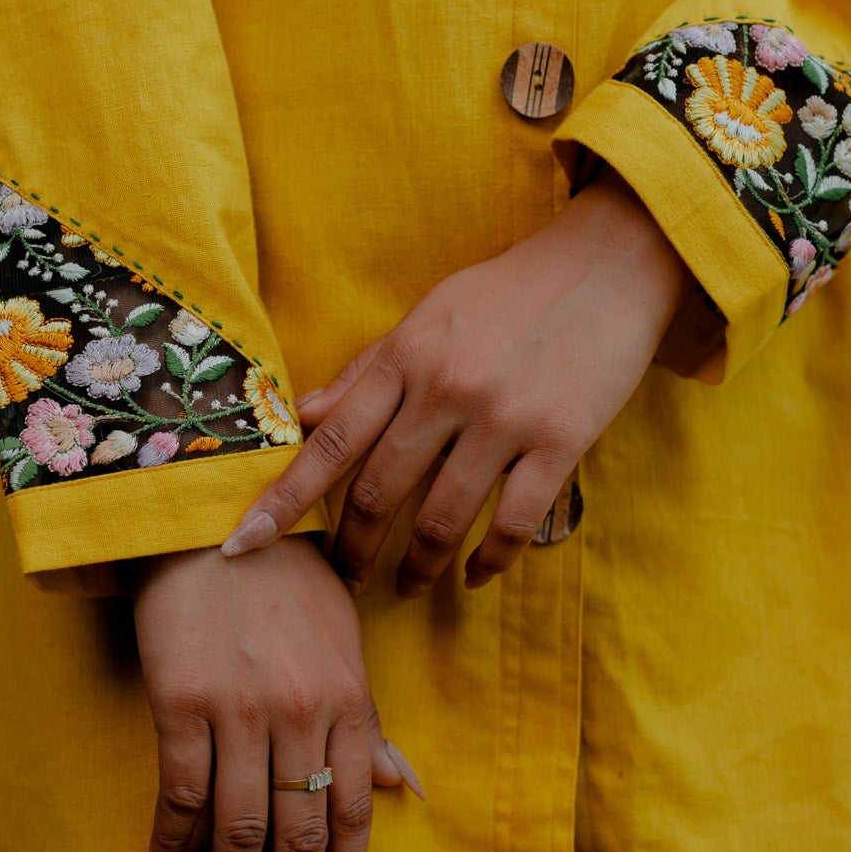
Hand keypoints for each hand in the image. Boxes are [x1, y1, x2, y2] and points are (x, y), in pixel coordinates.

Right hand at [132, 537, 422, 851]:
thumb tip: (406, 791)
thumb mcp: (345, 645)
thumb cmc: (286, 581)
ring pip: (238, 831)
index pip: (353, 814)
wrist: (212, 517)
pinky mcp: (181, 700)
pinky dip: (171, 847)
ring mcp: (239, 710)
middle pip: (299, 838)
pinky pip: (178, 793)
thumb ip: (369, 726)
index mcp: (348, 702)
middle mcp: (300, 714)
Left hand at [221, 171, 693, 594]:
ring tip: (407, 585)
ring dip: (418, 565)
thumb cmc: (509, 292)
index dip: (283, 499)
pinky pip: (515, 522)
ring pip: (442, 517)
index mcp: (406, 357)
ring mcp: (504, 419)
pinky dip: (490, 560)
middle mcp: (446, 391)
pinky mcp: (560, 440)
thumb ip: (367, 371)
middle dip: (354, 547)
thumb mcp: (426, 316)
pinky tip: (476, 576)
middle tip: (346, 576)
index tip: (244, 544)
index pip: (329, 442)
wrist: (607, 266)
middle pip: (379, 492)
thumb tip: (302, 416)